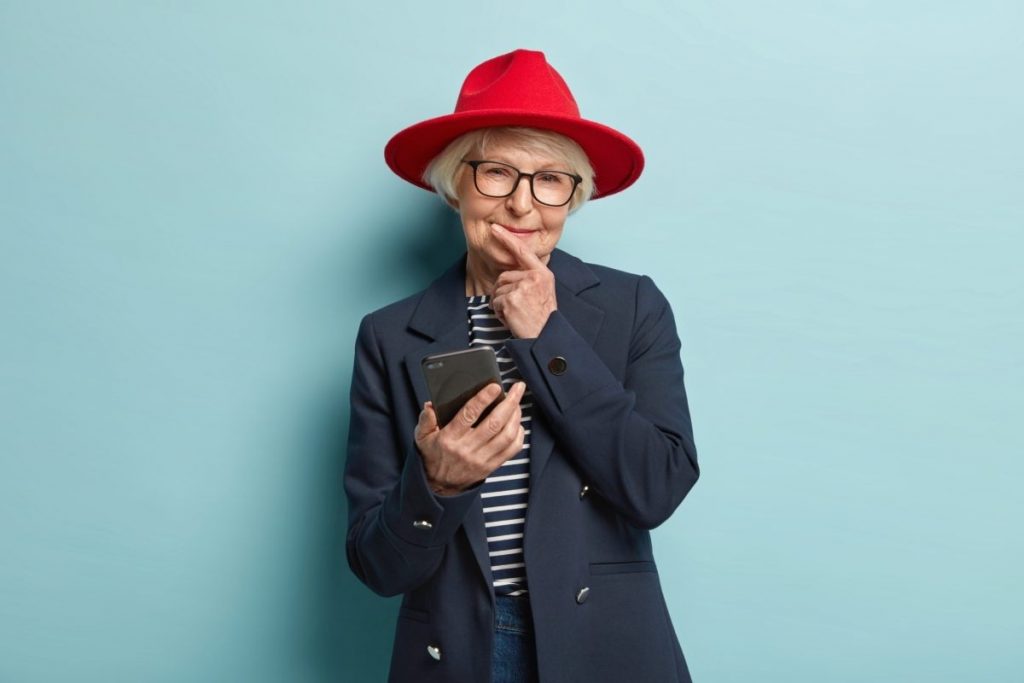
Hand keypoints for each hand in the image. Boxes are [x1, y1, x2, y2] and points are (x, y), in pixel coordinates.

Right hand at [414, 381, 526, 495]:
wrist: (439, 485)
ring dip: (516, 417)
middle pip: (494, 424)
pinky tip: (518, 424)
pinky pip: (511, 450)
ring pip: (506, 436)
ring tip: (517, 403)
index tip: (495, 387)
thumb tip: (430, 405)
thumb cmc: (433, 455)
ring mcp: (481, 459)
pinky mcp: (490, 467)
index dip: (484, 399)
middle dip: (509, 403)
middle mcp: (467, 449)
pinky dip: (519, 435)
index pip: (469, 415)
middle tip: (517, 388)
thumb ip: (425, 419)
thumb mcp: (422, 436)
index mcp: (450, 438)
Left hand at [488, 225, 556, 338]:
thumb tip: (510, 274)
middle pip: (504, 277)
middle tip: (515, 306)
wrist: (545, 336)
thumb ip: (530, 278)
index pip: (522, 251)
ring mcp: (522, 287)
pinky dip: (499, 313)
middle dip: (503, 292)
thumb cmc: (543, 317)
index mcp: (542, 273)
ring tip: (516, 313)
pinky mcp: (511, 299)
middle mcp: (533, 277)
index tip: (495, 229)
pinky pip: (495, 303)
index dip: (507, 238)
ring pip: (498, 290)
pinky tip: (512, 319)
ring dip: (501, 304)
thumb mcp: (543, 291)